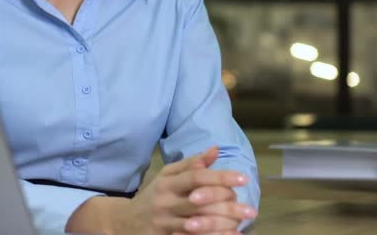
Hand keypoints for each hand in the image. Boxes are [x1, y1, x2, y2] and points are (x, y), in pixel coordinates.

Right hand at [116, 147, 255, 234]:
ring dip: (221, 225)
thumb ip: (191, 164)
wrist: (124, 222)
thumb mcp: (167, 175)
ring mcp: (164, 223)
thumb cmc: (153, 195)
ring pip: (196, 224)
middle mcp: (165, 202)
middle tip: (251, 209)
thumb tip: (215, 150)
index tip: (243, 178)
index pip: (196, 177)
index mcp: (167, 183)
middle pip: (199, 202)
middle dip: (227, 205)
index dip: (220, 176)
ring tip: (243, 224)